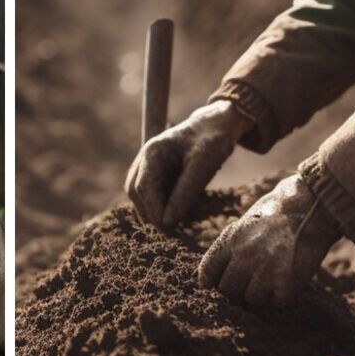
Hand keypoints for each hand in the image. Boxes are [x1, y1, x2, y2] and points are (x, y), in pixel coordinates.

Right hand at [125, 100, 252, 225]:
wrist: (218, 125)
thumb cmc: (212, 140)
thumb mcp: (204, 164)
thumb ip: (185, 192)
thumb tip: (168, 221)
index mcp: (153, 152)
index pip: (142, 187)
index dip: (152, 209)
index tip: (168, 227)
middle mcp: (146, 159)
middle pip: (136, 193)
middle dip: (151, 212)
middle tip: (172, 230)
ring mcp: (150, 166)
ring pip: (142, 196)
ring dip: (155, 211)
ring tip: (176, 225)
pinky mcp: (159, 174)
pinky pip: (154, 195)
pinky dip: (163, 207)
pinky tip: (179, 213)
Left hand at [199, 174, 342, 308]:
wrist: (311, 208)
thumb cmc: (278, 215)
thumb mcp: (245, 224)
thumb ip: (230, 248)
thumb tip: (216, 276)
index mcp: (231, 241)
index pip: (207, 273)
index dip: (211, 283)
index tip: (217, 286)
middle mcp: (245, 257)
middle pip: (227, 292)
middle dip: (236, 292)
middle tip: (247, 286)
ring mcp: (266, 271)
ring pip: (251, 301)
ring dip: (259, 295)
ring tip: (269, 281)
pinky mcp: (287, 283)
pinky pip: (275, 303)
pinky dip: (279, 297)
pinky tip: (284, 282)